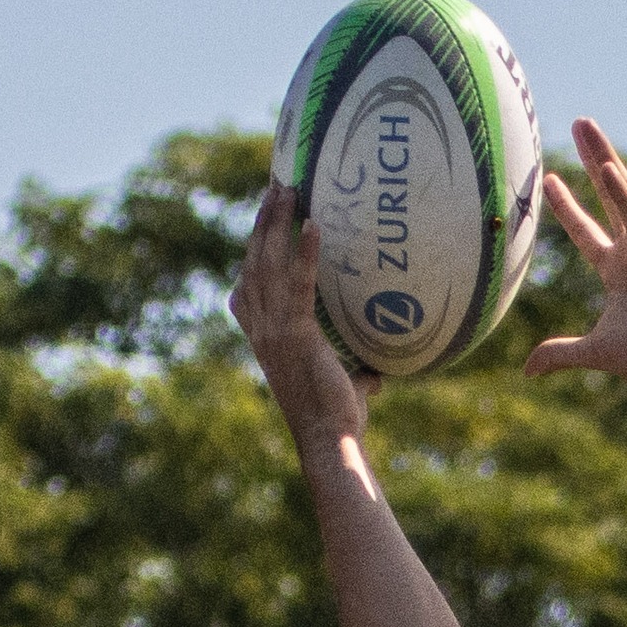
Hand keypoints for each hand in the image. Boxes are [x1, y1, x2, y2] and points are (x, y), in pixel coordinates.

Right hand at [229, 182, 380, 450]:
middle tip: (276, 186)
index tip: (263, 222)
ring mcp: (275, 331)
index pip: (247, 288)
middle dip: (263, 222)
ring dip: (276, 222)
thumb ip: (356, 374)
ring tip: (287, 187)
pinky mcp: (296, 334)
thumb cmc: (337, 419)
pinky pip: (298, 284)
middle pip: (254, 262)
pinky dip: (303, 252)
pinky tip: (313, 224)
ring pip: (268, 264)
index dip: (252, 252)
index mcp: (265, 340)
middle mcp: (262, 330)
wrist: (329, 440)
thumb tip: (378, 374)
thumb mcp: (344, 388)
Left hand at [526, 119, 626, 392]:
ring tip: (585, 125)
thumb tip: (526, 370)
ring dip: (601, 157)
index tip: (550, 180)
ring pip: (620, 193)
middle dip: (590, 161)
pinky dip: (622, 194)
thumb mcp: (596, 352)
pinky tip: (606, 168)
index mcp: (617, 271)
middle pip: (605, 196)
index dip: (568, 207)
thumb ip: (561, 354)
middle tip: (578, 125)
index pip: (586, 231)